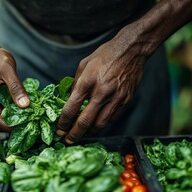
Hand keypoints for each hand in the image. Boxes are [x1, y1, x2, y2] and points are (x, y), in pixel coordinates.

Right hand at [0, 47, 29, 131]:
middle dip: (10, 128)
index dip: (9, 127)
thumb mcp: (8, 69)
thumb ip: (16, 87)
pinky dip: (9, 117)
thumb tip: (25, 106)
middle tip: (28, 124)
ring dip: (10, 123)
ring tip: (27, 119)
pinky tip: (21, 112)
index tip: (25, 126)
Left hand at [57, 27, 147, 143]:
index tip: (59, 130)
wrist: (131, 50)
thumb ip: (75, 83)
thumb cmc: (105, 55)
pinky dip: (102, 123)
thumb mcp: (84, 64)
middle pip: (85, 122)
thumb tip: (68, 99)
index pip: (71, 108)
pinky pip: (112, 119)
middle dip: (74, 134)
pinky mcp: (125, 101)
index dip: (63, 122)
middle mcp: (101, 92)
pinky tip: (96, 123)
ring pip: (100, 124)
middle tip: (67, 140)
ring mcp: (115, 98)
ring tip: (81, 133)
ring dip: (88, 131)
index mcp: (88, 82)